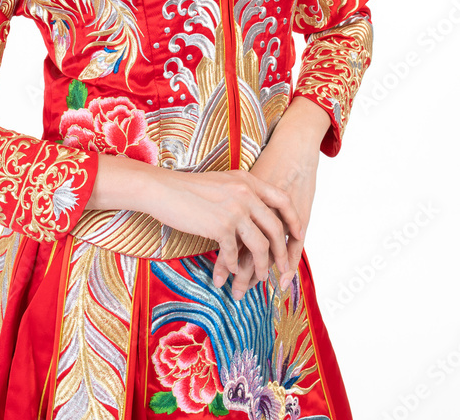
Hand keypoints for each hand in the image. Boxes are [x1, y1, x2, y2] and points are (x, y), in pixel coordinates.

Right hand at [143, 166, 304, 300]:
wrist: (163, 189)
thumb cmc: (188, 188)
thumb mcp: (222, 183)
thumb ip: (241, 193)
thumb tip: (255, 215)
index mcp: (247, 181)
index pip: (282, 200)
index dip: (294, 219)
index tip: (298, 235)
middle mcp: (245, 193)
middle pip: (275, 228)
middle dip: (282, 253)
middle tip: (283, 269)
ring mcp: (234, 209)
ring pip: (260, 246)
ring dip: (261, 267)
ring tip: (259, 279)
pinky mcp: (220, 226)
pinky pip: (235, 253)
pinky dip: (234, 267)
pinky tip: (229, 275)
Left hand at [226, 98, 325, 297]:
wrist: (293, 147)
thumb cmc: (270, 163)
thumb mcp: (243, 181)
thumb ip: (232, 199)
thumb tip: (208, 217)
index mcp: (243, 199)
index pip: (230, 233)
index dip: (225, 257)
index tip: (217, 277)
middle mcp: (260, 207)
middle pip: (248, 246)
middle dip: (242, 272)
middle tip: (233, 293)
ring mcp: (279, 210)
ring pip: (266, 249)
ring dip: (258, 272)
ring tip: (249, 291)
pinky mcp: (297, 213)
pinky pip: (291, 243)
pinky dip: (284, 261)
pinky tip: (279, 277)